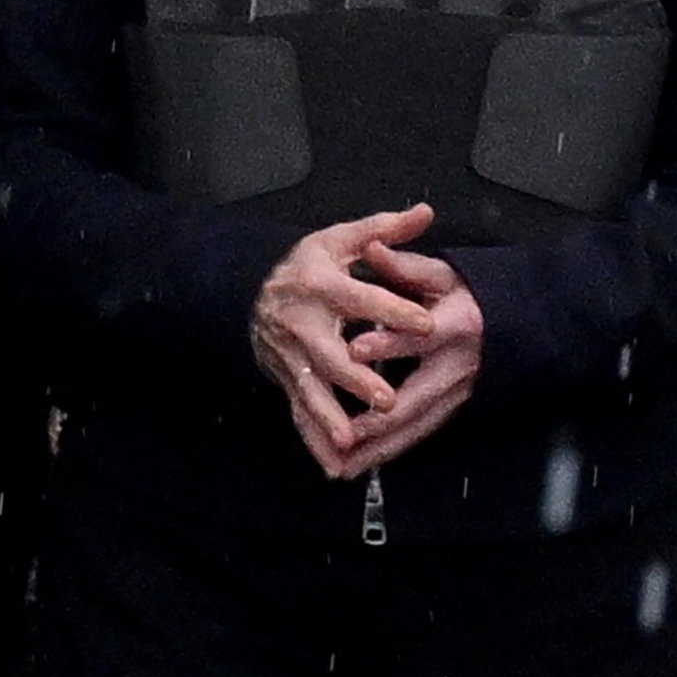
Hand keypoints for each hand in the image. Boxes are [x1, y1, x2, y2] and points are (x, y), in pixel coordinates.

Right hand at [251, 205, 453, 478]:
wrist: (250, 289)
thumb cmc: (308, 264)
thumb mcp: (341, 238)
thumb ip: (386, 229)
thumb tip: (426, 212)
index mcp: (322, 283)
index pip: (362, 297)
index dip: (393, 310)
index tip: (426, 324)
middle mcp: (302, 321)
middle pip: (331, 354)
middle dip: (357, 380)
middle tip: (387, 399)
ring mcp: (290, 355)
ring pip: (312, 390)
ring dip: (331, 417)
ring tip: (353, 439)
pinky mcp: (286, 378)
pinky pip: (299, 411)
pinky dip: (314, 439)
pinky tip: (333, 464)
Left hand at [337, 240, 483, 475]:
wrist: (519, 323)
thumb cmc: (473, 294)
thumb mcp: (443, 273)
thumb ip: (405, 265)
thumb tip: (371, 248)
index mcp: (456, 325)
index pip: (420, 335)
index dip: (388, 342)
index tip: (355, 348)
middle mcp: (456, 366)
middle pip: (416, 398)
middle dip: (377, 418)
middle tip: (343, 430)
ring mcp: (455, 394)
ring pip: (414, 428)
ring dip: (378, 449)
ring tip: (341, 463)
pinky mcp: (451, 410)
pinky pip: (417, 436)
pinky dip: (387, 453)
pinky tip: (359, 466)